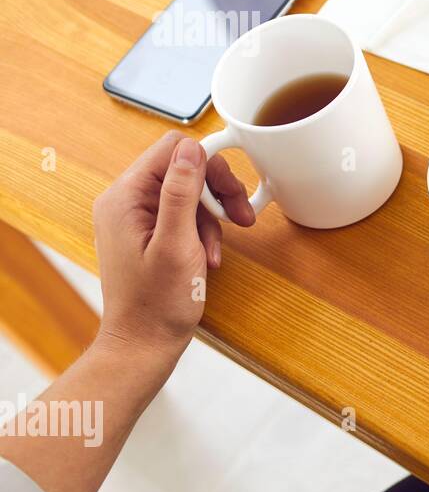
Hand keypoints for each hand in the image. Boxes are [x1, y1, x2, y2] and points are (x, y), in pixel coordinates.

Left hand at [93, 131, 253, 359]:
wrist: (144, 343)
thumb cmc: (157, 304)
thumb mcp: (176, 245)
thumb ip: (181, 193)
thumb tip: (192, 148)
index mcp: (124, 198)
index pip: (171, 151)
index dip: (208, 164)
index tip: (232, 189)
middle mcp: (126, 201)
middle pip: (183, 169)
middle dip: (216, 191)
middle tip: (241, 216)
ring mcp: (137, 217)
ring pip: (189, 192)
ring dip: (213, 217)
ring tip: (219, 249)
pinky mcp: (150, 232)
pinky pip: (185, 215)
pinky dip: (204, 231)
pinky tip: (209, 257)